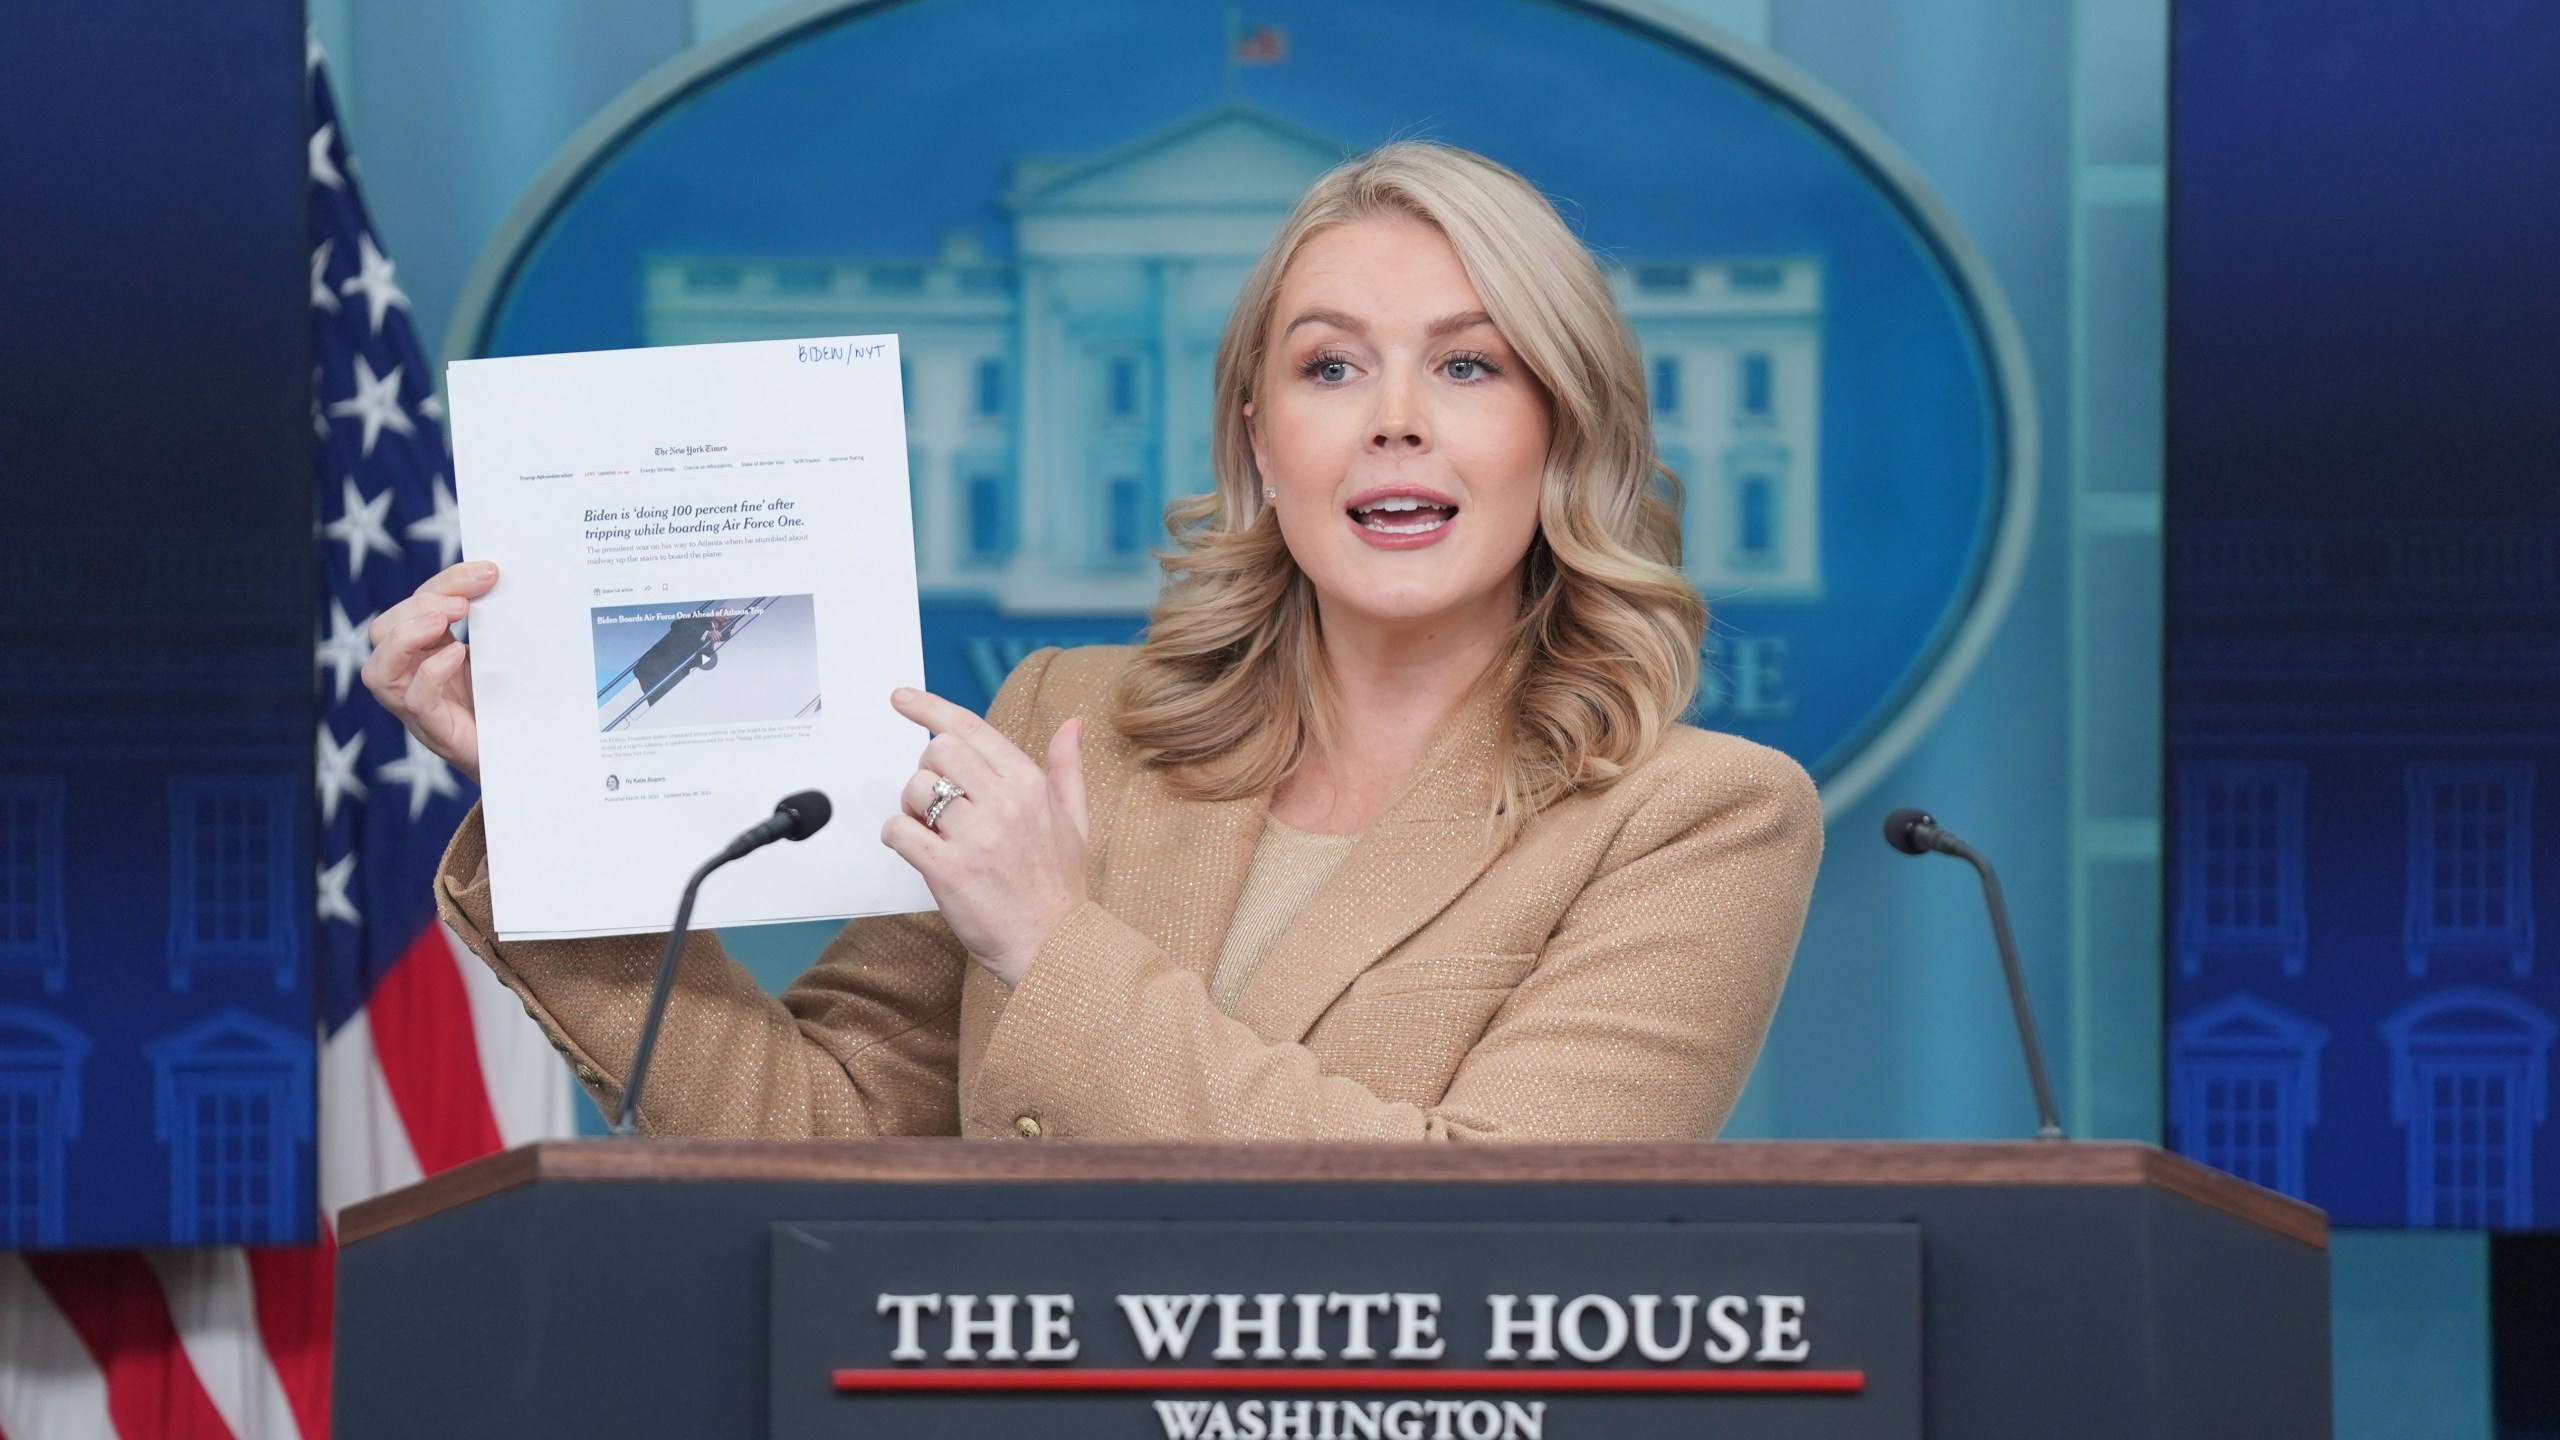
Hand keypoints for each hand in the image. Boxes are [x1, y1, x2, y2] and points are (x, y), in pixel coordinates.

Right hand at [361, 560, 495, 781]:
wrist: (533, 761)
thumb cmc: (515, 706)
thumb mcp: (504, 656)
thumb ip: (497, 624)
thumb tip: (505, 578)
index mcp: (429, 651)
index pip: (418, 606)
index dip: (446, 582)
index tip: (488, 571)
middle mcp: (414, 677)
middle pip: (385, 631)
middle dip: (421, 605)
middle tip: (464, 602)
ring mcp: (418, 707)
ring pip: (379, 670)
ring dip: (408, 636)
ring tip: (447, 619)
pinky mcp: (436, 732)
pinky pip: (413, 701)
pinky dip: (429, 673)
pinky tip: (456, 656)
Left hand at [880, 688, 1089, 987]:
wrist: (1055, 947)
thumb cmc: (1060, 887)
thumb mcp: (1075, 821)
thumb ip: (1067, 768)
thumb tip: (1072, 724)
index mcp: (1029, 784)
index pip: (969, 728)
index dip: (928, 707)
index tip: (901, 698)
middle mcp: (1003, 802)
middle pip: (937, 752)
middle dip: (927, 771)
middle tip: (937, 800)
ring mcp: (975, 837)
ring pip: (915, 790)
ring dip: (911, 808)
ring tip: (931, 831)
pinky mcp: (948, 871)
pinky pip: (900, 832)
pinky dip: (897, 836)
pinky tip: (916, 850)